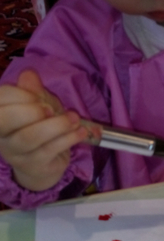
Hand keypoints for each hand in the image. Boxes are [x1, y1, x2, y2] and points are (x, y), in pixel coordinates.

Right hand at [0, 69, 87, 191]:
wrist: (43, 165)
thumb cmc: (38, 129)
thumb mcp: (38, 105)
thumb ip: (33, 90)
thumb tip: (29, 74)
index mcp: (0, 115)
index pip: (1, 99)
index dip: (20, 94)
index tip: (38, 96)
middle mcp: (2, 135)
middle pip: (5, 120)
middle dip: (30, 111)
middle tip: (49, 109)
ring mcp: (16, 153)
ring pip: (30, 137)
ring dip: (57, 125)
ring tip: (73, 118)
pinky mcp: (35, 166)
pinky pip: (50, 149)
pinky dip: (68, 138)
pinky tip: (80, 131)